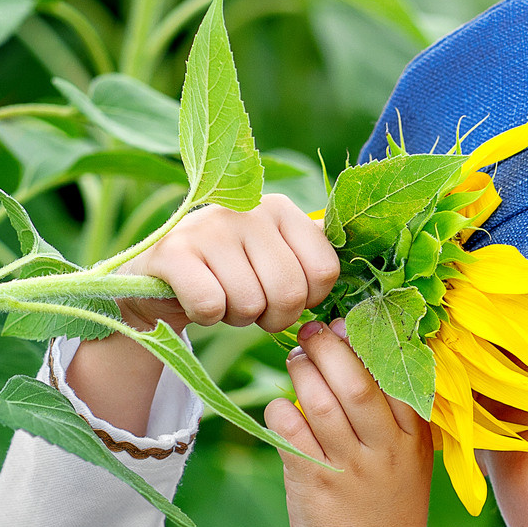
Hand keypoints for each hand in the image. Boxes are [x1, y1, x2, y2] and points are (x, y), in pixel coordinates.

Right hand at [67, 197, 340, 435]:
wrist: (159, 282)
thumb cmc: (231, 276)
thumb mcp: (275, 260)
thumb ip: (313, 263)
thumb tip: (368, 285)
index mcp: (282, 209)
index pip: (325, 271)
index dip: (308, 300)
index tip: (285, 295)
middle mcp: (247, 209)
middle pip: (290, 293)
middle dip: (273, 317)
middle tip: (251, 306)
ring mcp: (208, 226)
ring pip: (251, 304)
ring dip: (237, 317)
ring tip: (222, 296)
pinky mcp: (173, 251)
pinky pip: (212, 305)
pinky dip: (206, 317)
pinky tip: (195, 298)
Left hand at [266, 321, 434, 526]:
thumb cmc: (389, 511)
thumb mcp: (410, 460)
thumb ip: (397, 413)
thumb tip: (360, 353)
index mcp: (415, 438)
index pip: (397, 372)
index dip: (370, 339)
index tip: (351, 322)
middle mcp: (386, 450)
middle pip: (357, 380)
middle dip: (330, 346)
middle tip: (312, 330)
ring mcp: (350, 468)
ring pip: (320, 402)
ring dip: (302, 372)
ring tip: (295, 360)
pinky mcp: (315, 485)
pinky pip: (290, 433)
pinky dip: (281, 410)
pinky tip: (281, 408)